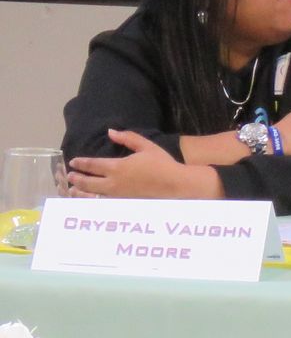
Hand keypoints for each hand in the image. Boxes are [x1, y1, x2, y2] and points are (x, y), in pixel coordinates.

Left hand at [67, 131, 218, 199]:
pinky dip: (91, 202)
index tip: (73, 162)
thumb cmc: (162, 164)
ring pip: (91, 195)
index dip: (81, 163)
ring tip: (72, 191)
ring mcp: (117, 197)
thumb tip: (110, 131)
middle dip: (77, 178)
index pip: (93, 165)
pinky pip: (101, 204)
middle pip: (88, 182)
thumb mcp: (147, 146)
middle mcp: (113, 183)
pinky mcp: (122, 206)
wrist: (175, 186)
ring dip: (80, 193)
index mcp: (117, 167)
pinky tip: (88, 201)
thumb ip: (128, 138)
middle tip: (69, 176)